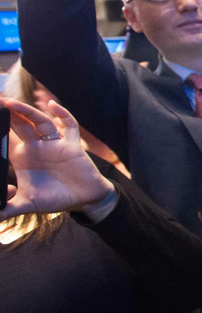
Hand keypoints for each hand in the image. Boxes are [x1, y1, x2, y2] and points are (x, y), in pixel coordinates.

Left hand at [1, 98, 114, 220]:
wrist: (83, 200)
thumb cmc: (55, 199)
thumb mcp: (27, 204)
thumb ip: (8, 208)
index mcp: (22, 157)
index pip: (5, 138)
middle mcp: (36, 146)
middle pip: (19, 124)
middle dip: (8, 112)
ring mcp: (54, 144)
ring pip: (39, 122)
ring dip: (27, 112)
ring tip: (12, 103)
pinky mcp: (71, 145)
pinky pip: (69, 126)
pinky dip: (63, 115)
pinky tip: (53, 106)